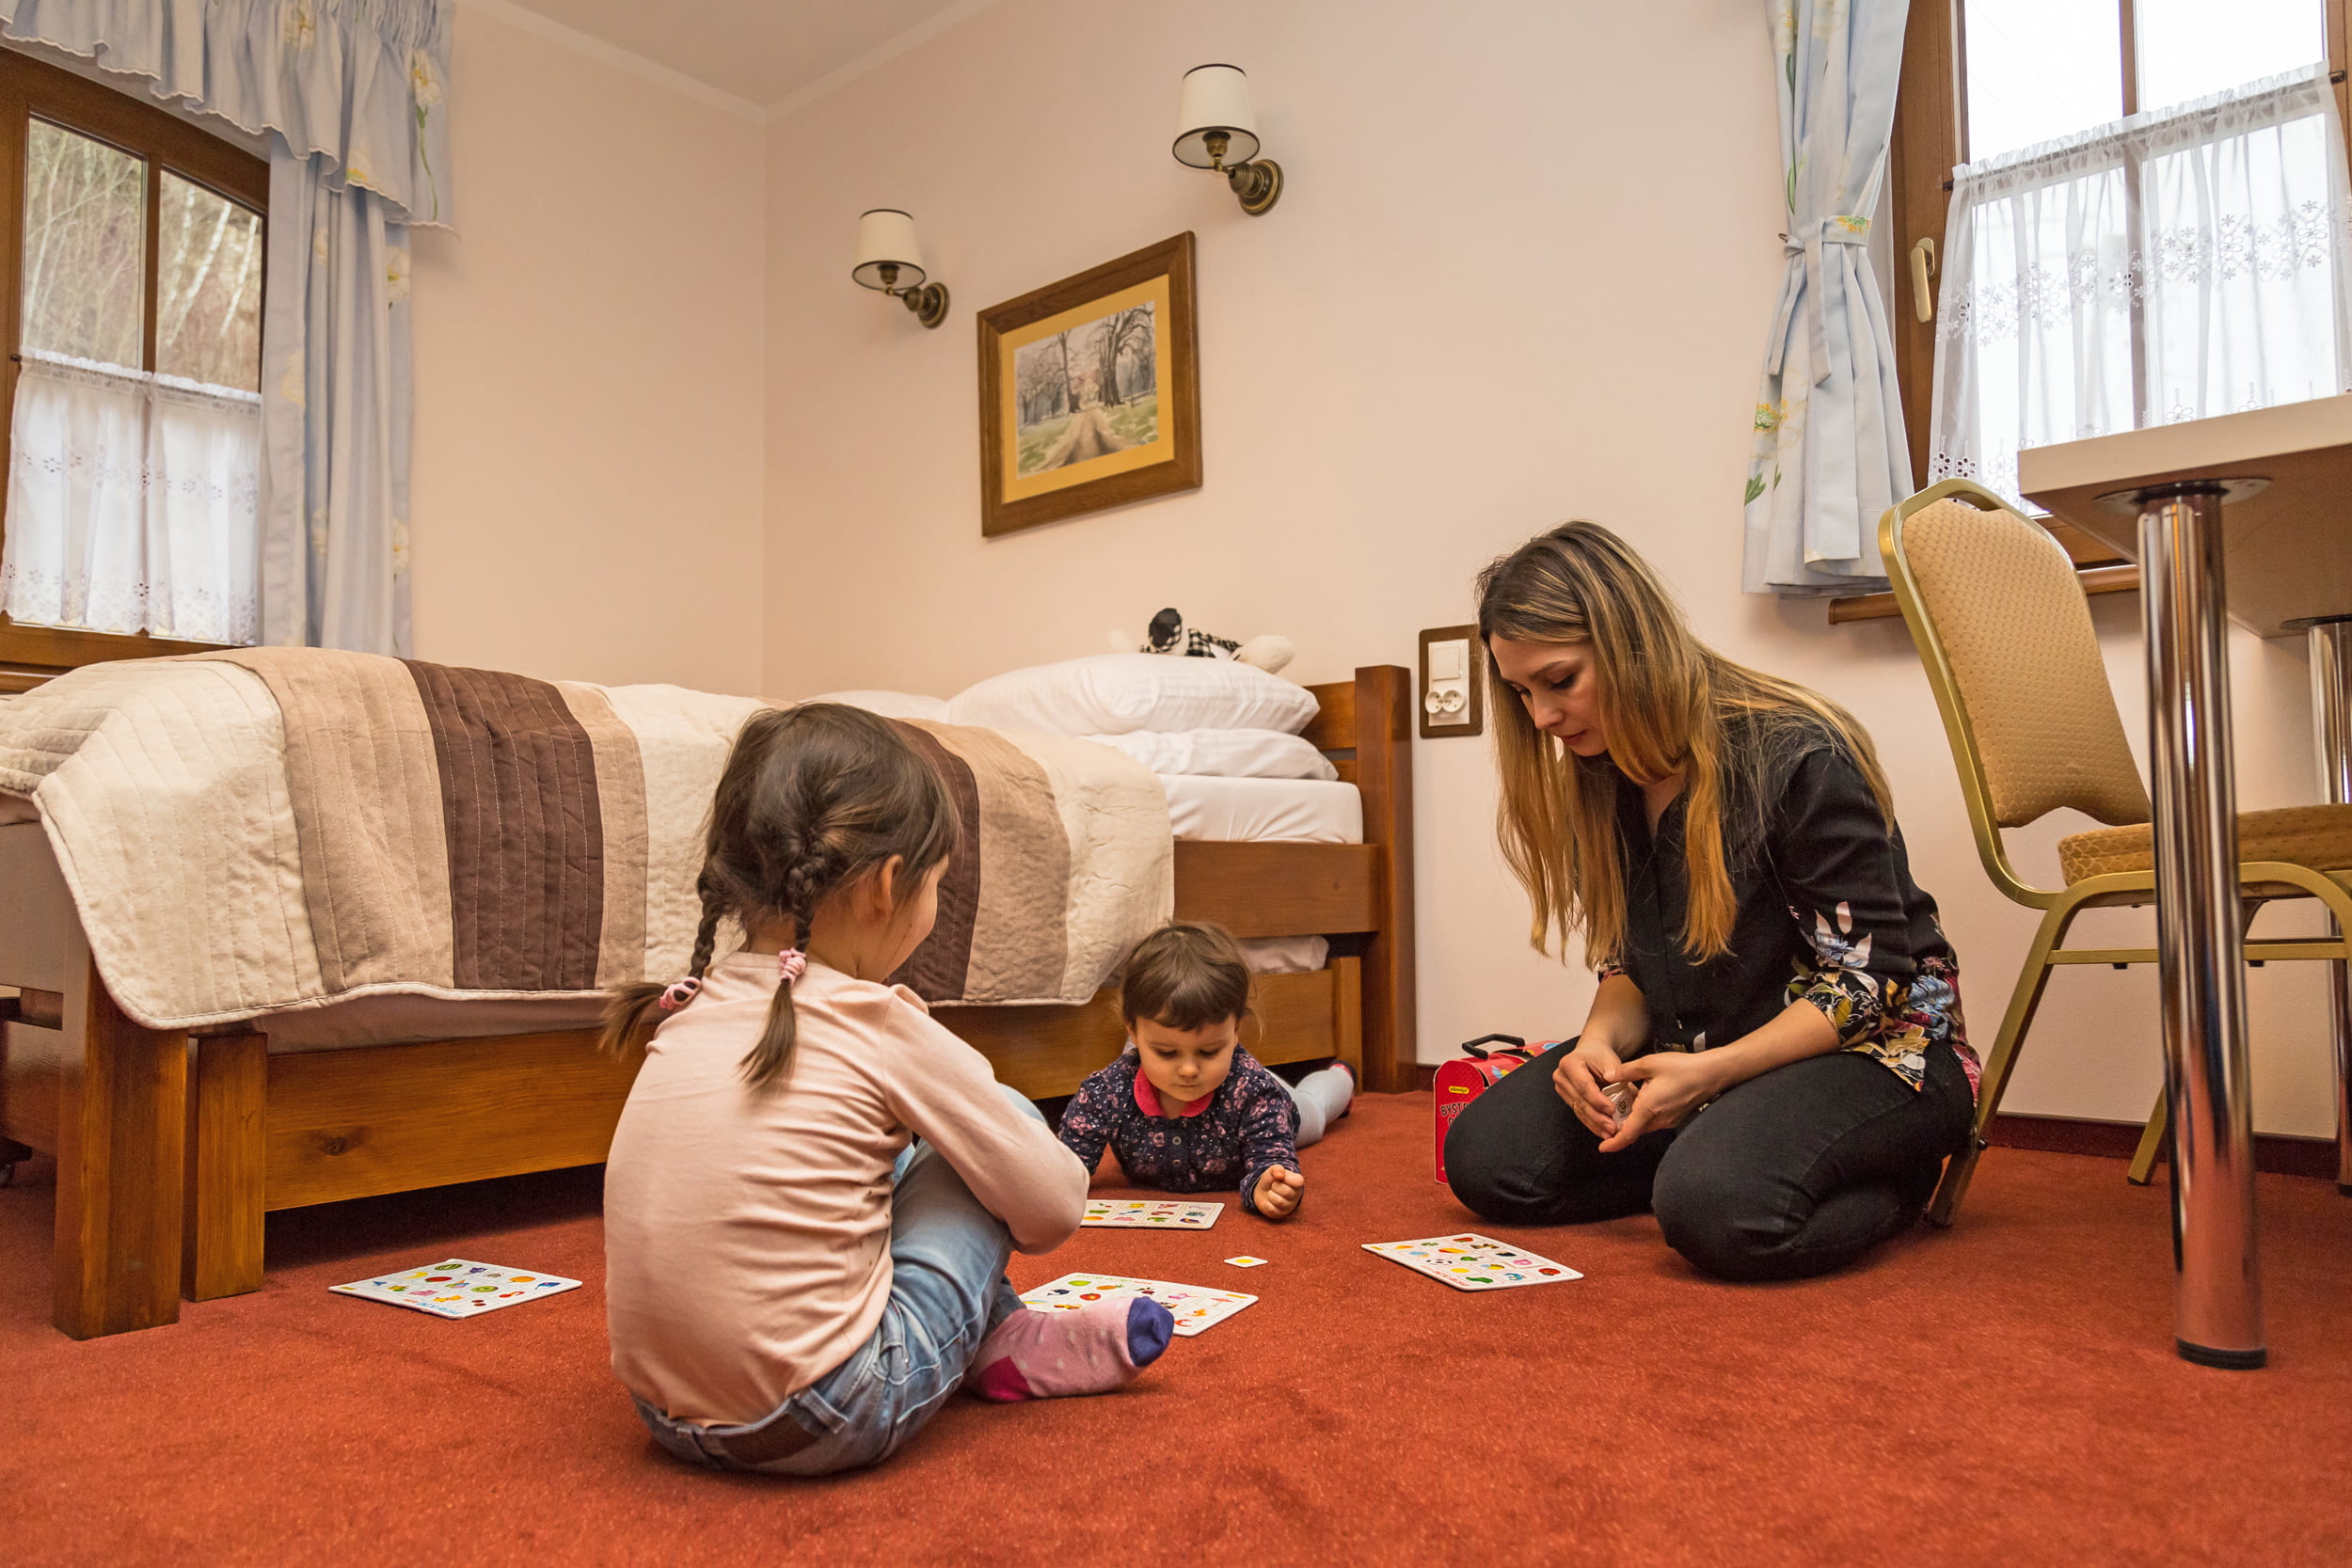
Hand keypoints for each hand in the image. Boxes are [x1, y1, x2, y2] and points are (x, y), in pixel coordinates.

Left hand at [1254, 1165, 1304, 1218]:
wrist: (1262, 1190)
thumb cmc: (1272, 1179)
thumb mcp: (1273, 1170)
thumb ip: (1277, 1169)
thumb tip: (1280, 1175)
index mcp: (1298, 1182)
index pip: (1298, 1182)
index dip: (1285, 1178)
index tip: (1280, 1177)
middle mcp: (1296, 1195)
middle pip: (1287, 1192)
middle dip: (1275, 1186)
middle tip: (1274, 1185)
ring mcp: (1289, 1206)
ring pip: (1279, 1202)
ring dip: (1271, 1195)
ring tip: (1271, 1193)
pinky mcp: (1280, 1214)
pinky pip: (1272, 1209)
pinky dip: (1267, 1203)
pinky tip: (1269, 1201)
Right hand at [1553, 1041, 1626, 1138]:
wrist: (1591, 1053)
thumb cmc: (1601, 1057)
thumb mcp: (1612, 1063)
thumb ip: (1618, 1082)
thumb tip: (1629, 1102)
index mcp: (1570, 1063)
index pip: (1584, 1085)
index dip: (1598, 1100)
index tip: (1612, 1110)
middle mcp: (1561, 1076)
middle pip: (1580, 1101)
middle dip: (1598, 1117)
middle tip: (1612, 1128)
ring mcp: (1562, 1089)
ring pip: (1579, 1110)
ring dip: (1595, 1124)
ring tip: (1610, 1133)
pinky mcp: (1567, 1099)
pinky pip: (1580, 1113)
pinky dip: (1593, 1123)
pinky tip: (1602, 1130)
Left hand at [1595, 1051, 1719, 1153]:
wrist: (1711, 1073)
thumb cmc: (1681, 1067)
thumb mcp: (1649, 1063)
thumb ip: (1625, 1071)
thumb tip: (1607, 1077)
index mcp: (1648, 1108)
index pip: (1628, 1134)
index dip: (1614, 1143)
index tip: (1602, 1148)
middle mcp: (1659, 1119)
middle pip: (1634, 1131)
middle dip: (1619, 1129)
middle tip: (1605, 1120)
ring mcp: (1669, 1121)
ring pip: (1644, 1126)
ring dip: (1632, 1122)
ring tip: (1620, 1109)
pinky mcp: (1675, 1118)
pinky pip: (1654, 1122)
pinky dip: (1643, 1117)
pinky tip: (1640, 1103)